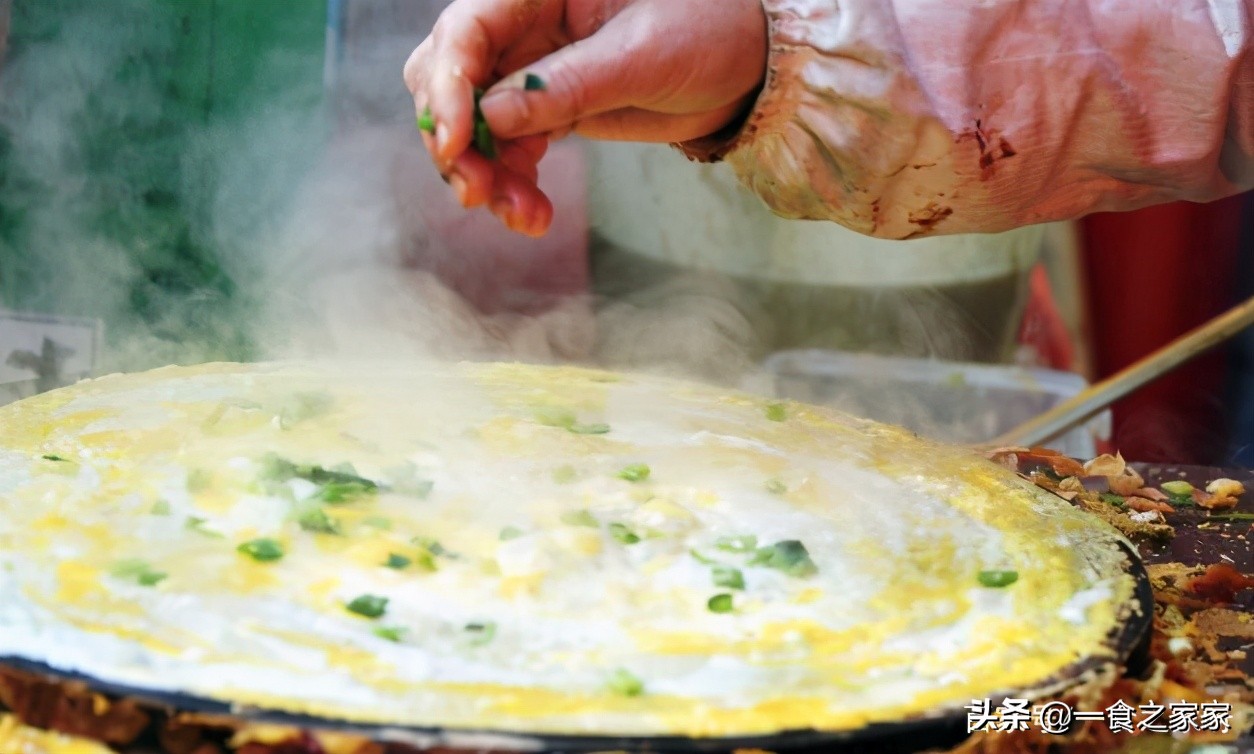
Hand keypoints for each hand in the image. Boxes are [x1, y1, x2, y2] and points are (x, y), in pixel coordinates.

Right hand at [403, 0, 767, 236]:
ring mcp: (530, 68)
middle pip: (450, 78)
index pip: (466, 30)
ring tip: (522, 215)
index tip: (457, 145)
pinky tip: (533, 215)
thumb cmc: (706, 31)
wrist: (745, 66)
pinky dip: (511, 184)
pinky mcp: (545, 109)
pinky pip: (506, 149)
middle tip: (476, 191)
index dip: (448, 88)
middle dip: (455, 139)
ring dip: (485, 174)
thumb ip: (567, 85)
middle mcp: (524, 23)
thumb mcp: (640, 56)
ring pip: (473, 124)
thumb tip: (491, 119)